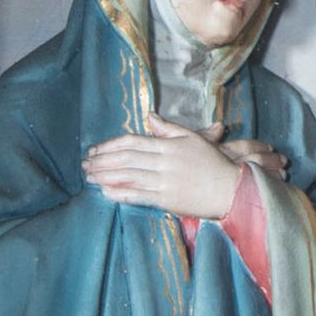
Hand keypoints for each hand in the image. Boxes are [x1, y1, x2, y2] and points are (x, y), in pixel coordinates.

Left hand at [83, 129, 247, 223]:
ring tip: (89, 177)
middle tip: (84, 165)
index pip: (132, 141)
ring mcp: (164, 181)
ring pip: (128, 176)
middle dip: (102, 161)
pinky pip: (138, 195)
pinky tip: (106, 192)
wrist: (231, 190)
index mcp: (169, 144)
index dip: (110, 145)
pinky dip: (120, 193)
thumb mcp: (193, 139)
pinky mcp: (167, 200)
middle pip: (126, 158)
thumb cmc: (214, 164)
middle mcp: (164, 161)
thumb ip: (169, 128)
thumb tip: (150, 115)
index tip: (95, 150)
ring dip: (105, 176)